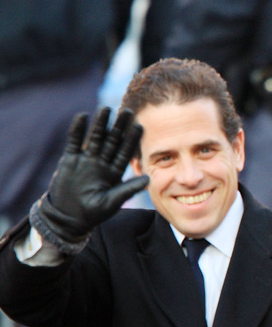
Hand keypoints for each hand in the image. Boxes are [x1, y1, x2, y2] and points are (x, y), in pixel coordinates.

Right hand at [29, 107, 149, 253]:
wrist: (68, 217)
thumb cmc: (93, 212)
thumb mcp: (112, 201)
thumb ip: (128, 189)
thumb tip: (148, 178)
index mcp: (115, 172)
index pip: (126, 152)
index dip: (132, 140)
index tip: (140, 126)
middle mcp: (102, 163)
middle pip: (112, 141)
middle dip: (119, 127)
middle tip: (127, 111)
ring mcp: (86, 160)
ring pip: (95, 138)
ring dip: (100, 124)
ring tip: (106, 109)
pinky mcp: (70, 160)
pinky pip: (74, 142)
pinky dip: (78, 130)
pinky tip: (83, 116)